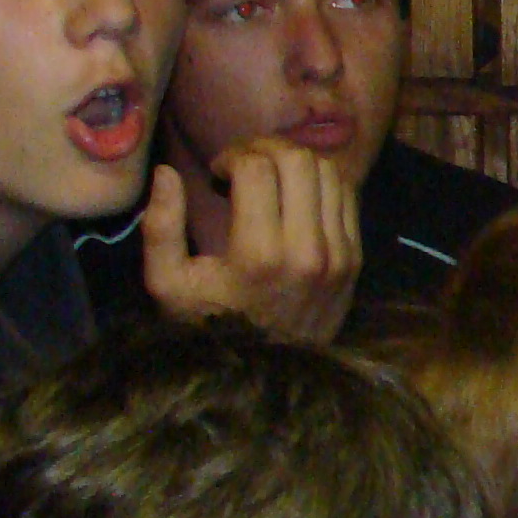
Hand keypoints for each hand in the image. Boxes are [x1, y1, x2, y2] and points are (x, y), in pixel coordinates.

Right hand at [141, 139, 362, 342]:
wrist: (270, 369)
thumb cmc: (211, 322)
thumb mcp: (168, 284)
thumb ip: (160, 227)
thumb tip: (166, 172)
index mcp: (260, 253)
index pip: (257, 168)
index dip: (232, 155)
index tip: (218, 172)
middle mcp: (308, 250)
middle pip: (298, 160)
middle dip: (265, 148)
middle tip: (242, 164)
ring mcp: (340, 253)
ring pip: (329, 172)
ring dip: (295, 161)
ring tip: (269, 176)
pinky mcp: (356, 258)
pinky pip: (347, 196)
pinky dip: (320, 182)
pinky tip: (295, 194)